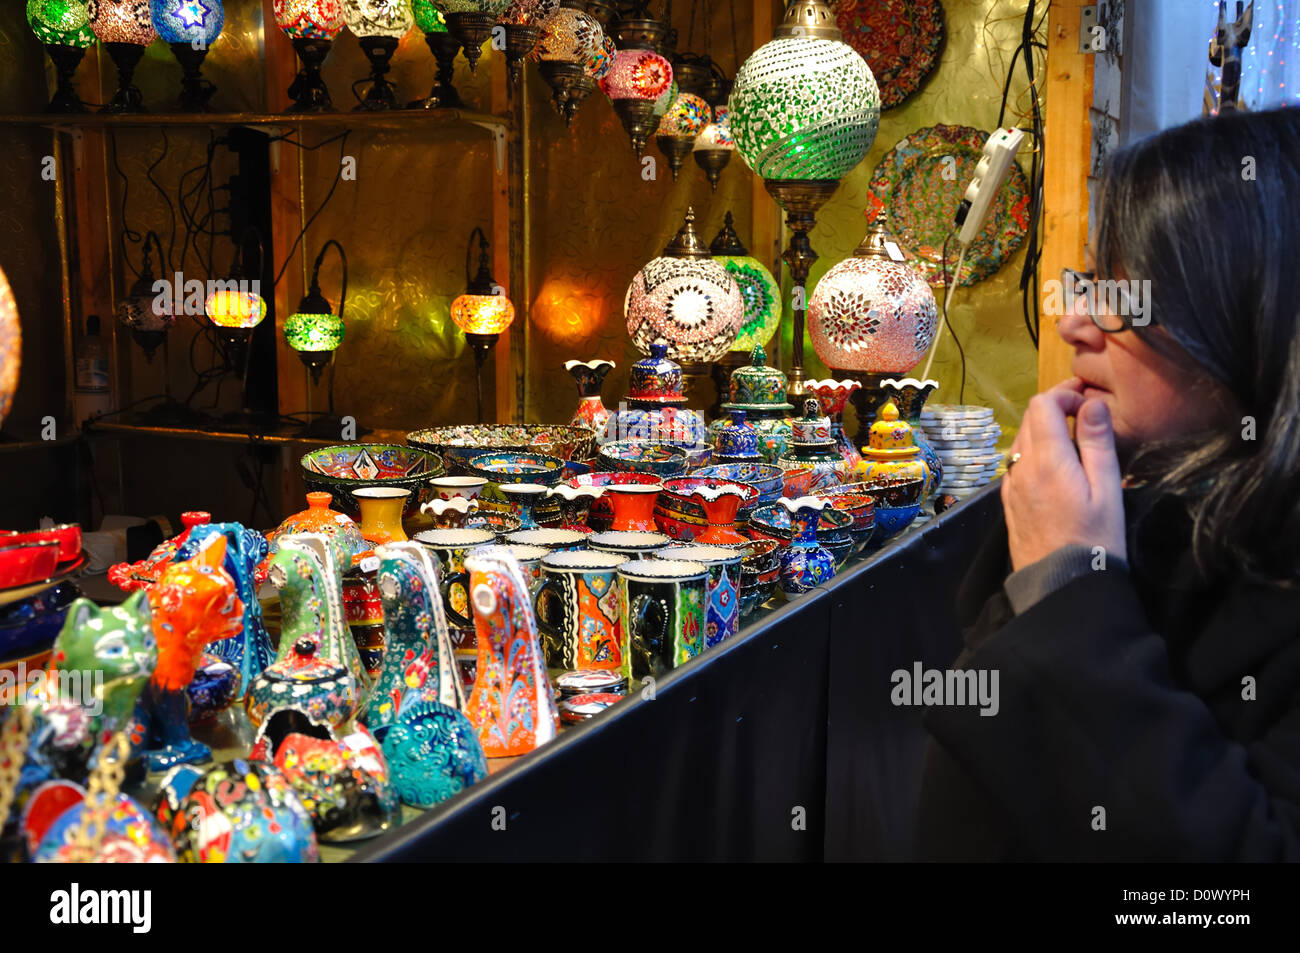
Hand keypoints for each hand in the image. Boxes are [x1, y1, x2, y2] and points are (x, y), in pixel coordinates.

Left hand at [1002, 378, 1126, 571]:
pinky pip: (1017, 463)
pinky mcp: (1009, 502)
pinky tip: (1056, 464)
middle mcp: (1021, 468)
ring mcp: (1011, 486)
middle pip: (1029, 419)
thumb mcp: (1107, 489)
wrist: (1061, 586)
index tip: (1088, 401)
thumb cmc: (1095, 539)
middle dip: (1055, 407)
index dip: (1064, 394)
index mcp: (1046, 460)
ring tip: (1074, 436)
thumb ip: (1097, 443)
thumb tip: (1092, 404)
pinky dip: (1035, 452)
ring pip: (1021, 440)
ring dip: (1044, 429)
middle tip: (1085, 411)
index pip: (1042, 405)